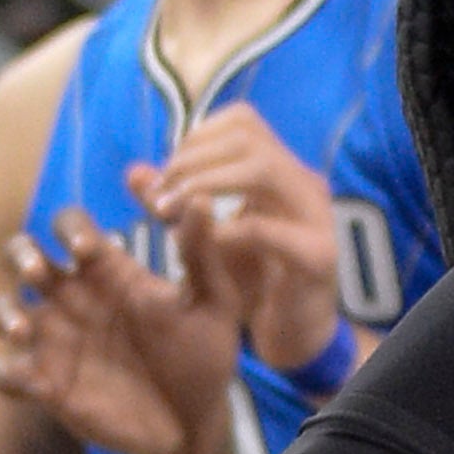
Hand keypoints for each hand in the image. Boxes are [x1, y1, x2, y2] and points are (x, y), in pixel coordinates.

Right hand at [0, 212, 243, 453]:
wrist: (194, 421)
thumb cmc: (203, 351)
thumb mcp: (212, 301)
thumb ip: (201, 253)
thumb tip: (199, 198)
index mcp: (111, 271)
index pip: (72, 228)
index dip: (70, 229)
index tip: (86, 249)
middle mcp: (76, 299)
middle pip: (24, 256)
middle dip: (21, 256)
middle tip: (38, 272)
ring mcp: (58, 341)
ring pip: (3, 310)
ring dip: (3, 313)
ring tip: (22, 330)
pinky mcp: (47, 386)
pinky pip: (5, 372)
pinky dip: (2, 371)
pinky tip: (28, 378)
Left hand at [130, 106, 347, 376]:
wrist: (298, 333)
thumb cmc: (254, 279)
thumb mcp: (208, 237)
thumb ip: (176, 205)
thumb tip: (135, 171)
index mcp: (283, 171)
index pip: (242, 120)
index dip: (196, 138)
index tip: (166, 174)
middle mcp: (303, 182)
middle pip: (247, 137)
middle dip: (191, 160)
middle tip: (159, 197)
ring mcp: (315, 216)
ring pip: (262, 169)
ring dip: (204, 185)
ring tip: (168, 215)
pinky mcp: (317, 255)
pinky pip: (267, 229)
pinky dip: (225, 232)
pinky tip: (200, 247)